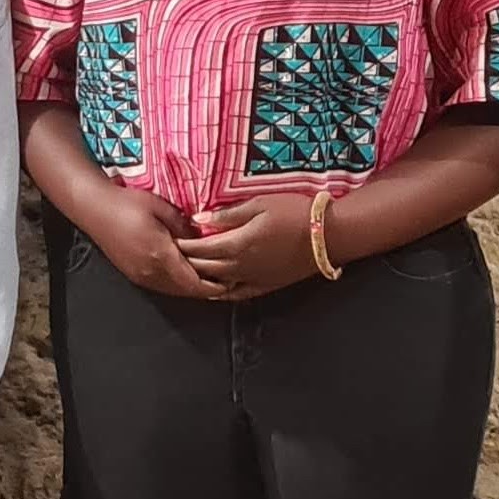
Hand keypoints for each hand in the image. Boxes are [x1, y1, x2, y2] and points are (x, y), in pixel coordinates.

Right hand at [83, 188, 217, 302]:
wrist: (92, 207)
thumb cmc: (126, 203)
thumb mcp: (160, 207)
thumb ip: (184, 225)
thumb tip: (202, 237)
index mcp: (160, 255)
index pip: (194, 282)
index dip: (214, 286)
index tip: (232, 280)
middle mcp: (150, 272)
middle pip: (186, 291)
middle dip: (207, 289)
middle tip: (227, 281)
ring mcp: (140, 276)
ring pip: (174, 291)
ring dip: (191, 287)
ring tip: (210, 279)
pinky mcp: (133, 275)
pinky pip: (162, 286)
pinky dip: (178, 284)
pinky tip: (186, 274)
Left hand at [184, 192, 318, 301]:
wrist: (329, 234)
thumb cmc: (295, 212)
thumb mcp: (259, 204)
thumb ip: (228, 215)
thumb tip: (199, 218)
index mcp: (238, 244)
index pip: (200, 248)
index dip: (183, 245)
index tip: (170, 238)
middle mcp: (241, 266)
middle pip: (205, 267)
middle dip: (186, 261)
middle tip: (172, 254)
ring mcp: (254, 279)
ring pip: (218, 282)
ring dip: (200, 277)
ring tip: (186, 269)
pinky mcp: (266, 285)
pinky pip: (238, 294)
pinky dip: (222, 292)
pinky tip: (213, 289)